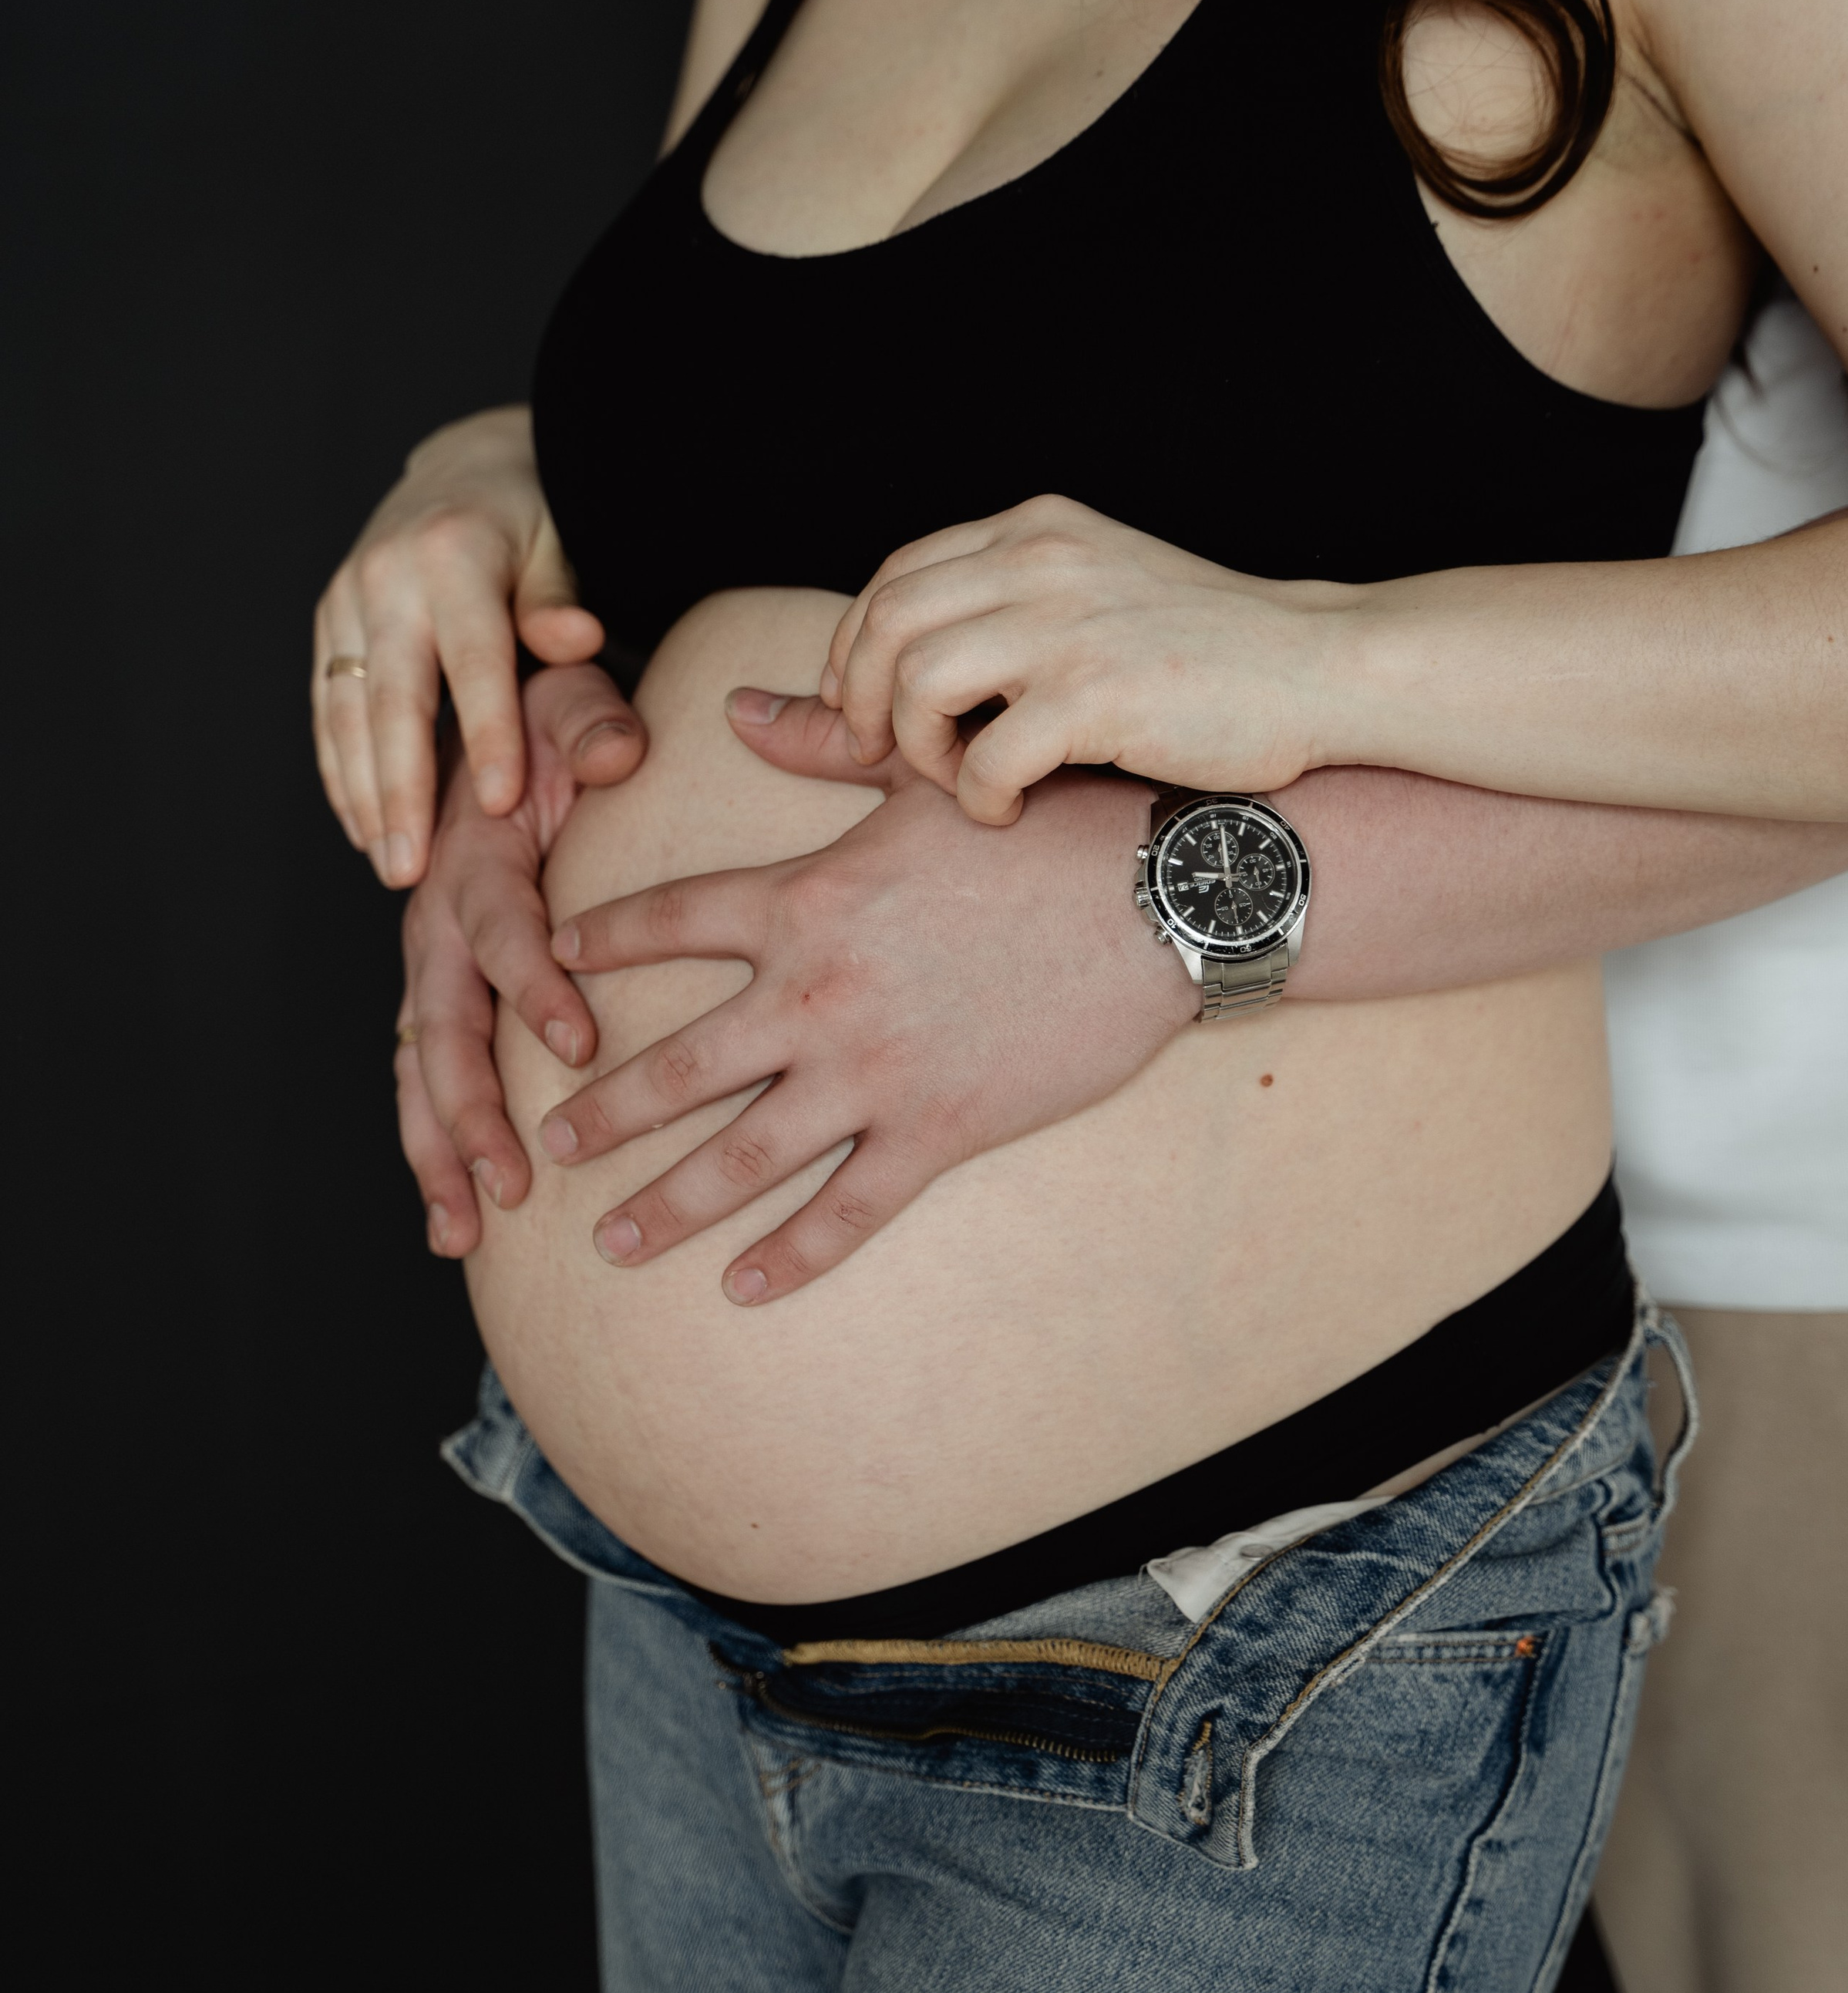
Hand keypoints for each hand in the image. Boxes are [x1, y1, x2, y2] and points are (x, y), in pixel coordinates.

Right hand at [315, 405, 604, 886]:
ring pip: (347, 713)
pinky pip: (328, 708)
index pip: (473, 659)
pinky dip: (342, 770)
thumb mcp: (561, 546)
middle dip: (400, 790)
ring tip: (388, 865)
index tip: (503, 804)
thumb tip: (579, 639)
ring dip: (363, 795)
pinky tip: (362, 825)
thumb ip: (560, 601)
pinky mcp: (328, 622)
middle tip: (410, 869)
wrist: (465, 468)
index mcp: (455, 555)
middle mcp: (386, 576)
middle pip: (393, 699)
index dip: (488, 733)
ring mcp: (347, 599)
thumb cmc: (532, 522)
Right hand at [395, 661, 645, 1254]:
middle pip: (444, 1028)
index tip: (581, 1044)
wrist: (490, 736)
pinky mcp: (435, 1003)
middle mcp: (436, 924)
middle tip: (510, 1181)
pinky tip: (456, 1227)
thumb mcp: (569, 702)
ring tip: (464, 1232)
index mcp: (475, 860)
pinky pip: (423, 1087)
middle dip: (472, 1111)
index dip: (535, 987)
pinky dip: (433, 1156)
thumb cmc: (544, 728)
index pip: (502, 931)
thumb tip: (619, 751)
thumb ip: (593, 723)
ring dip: (441, 1155)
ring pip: (420, 1076)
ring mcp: (429, 972)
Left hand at [535, 693, 1193, 1303]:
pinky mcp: (939, 1128)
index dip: (601, 941)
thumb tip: (734, 704)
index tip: (554, 961)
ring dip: (666, 1204)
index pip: (669, 921)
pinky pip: (849, 1209)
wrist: (1155, 896)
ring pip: (742, 1156)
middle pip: (677, 1067)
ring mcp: (874, 1072)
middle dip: (602, 1112)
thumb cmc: (1044, 820)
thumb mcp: (919, 773)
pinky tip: (742, 1288)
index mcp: (804, 899)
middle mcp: (817, 994)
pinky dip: (792, 1254)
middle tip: (548, 1143)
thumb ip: (816, 743)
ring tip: (609, 1242)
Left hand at [819, 494, 1356, 823]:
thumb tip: (878, 679)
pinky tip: (1009, 811)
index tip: (867, 706)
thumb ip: (991, 625)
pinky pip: (984, 756)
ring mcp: (1069, 625)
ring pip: (918, 682)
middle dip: (859, 701)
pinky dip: (977, 798)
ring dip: (917, 749)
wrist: (1321, 667)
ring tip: (960, 779)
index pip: (895, 576)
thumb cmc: (1205, 654)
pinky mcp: (1097, 695)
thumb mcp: (1090, 604)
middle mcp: (1042, 562)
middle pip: (887, 623)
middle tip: (883, 755)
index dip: (856, 650)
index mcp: (1036, 531)